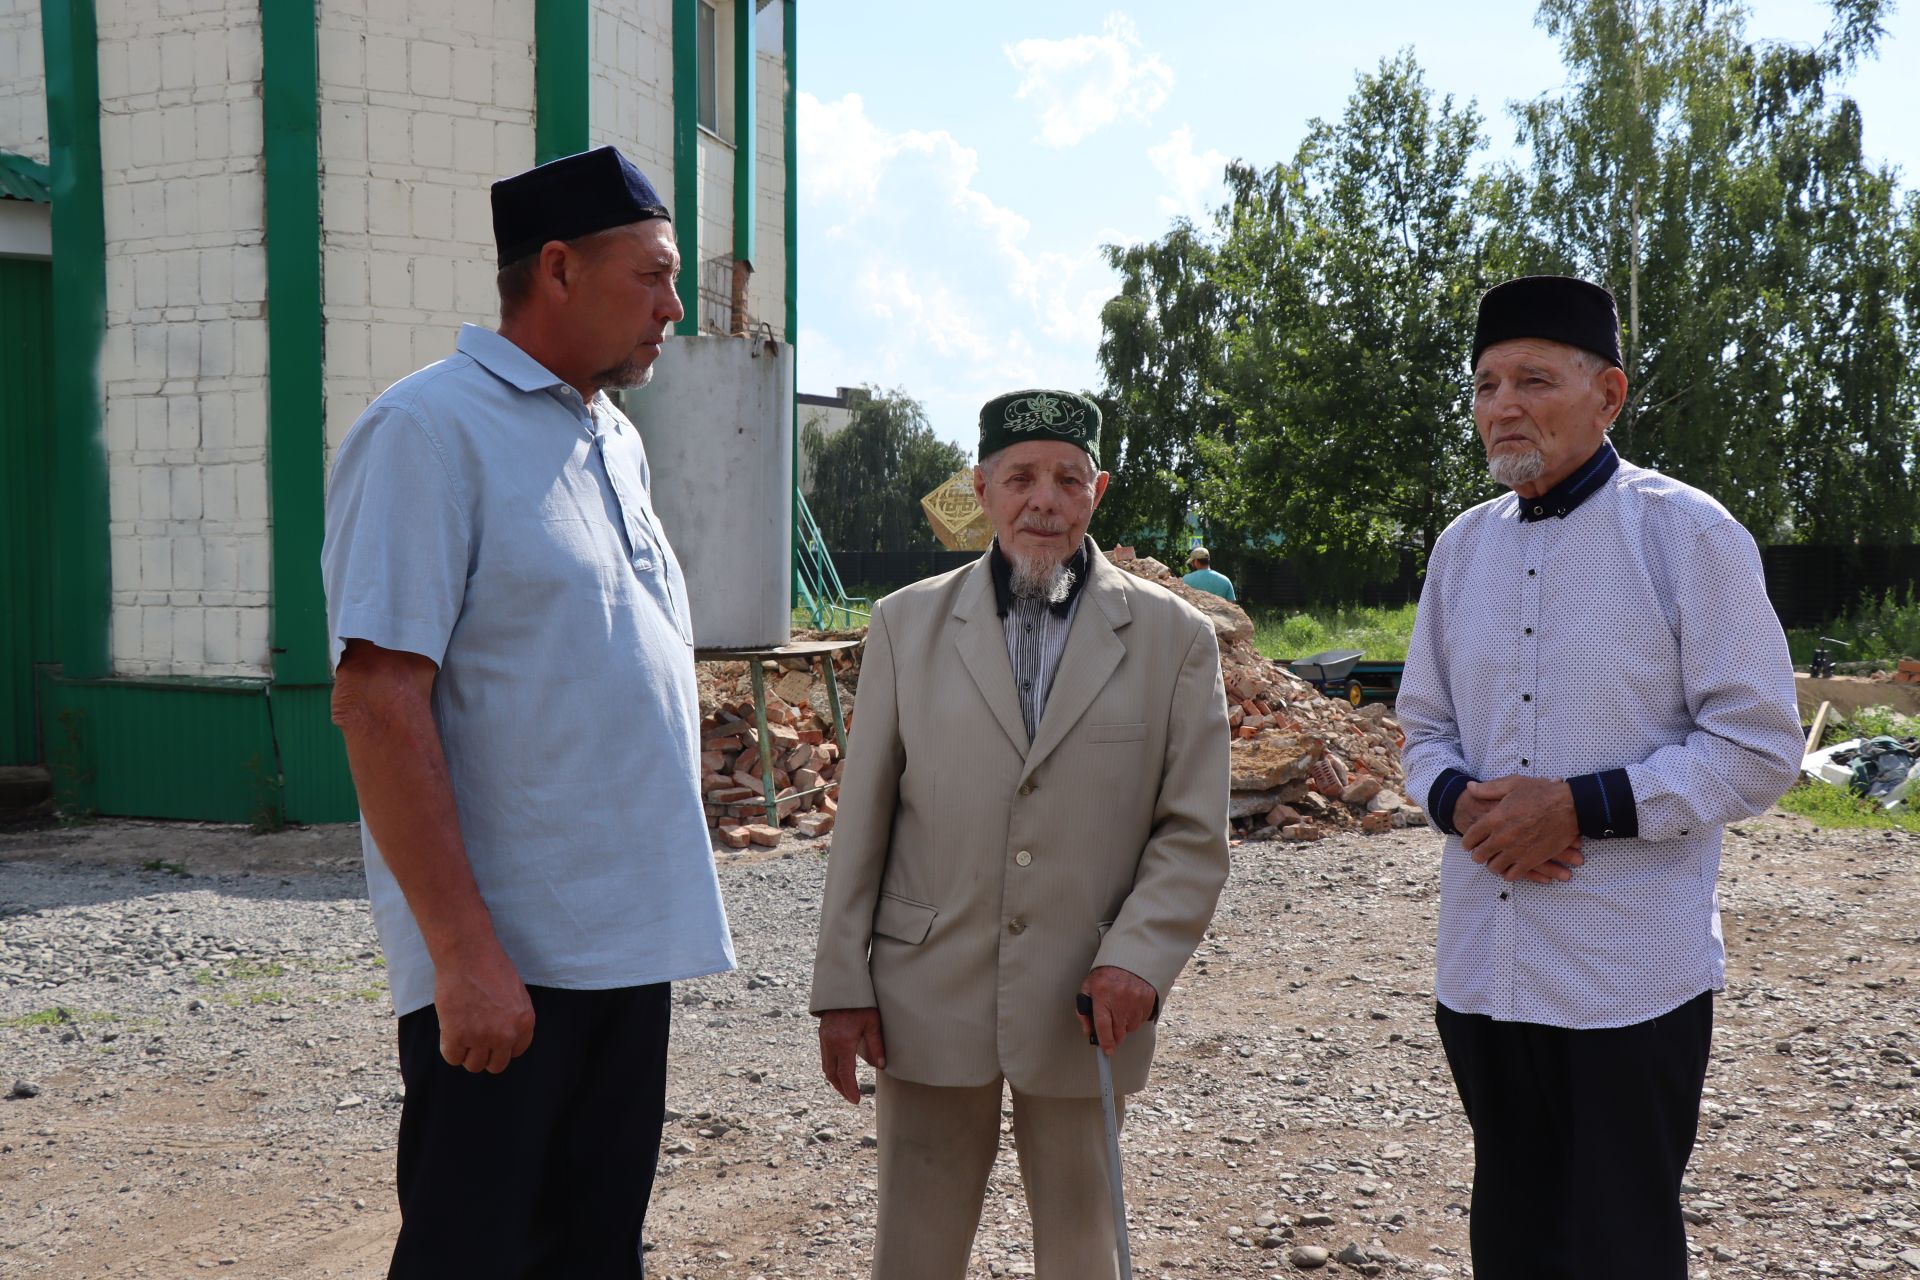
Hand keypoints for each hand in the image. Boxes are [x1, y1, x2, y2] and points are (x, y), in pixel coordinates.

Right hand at [433, 939, 534, 1073]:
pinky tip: (450, 1033)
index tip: (492, 1039)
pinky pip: (452, 1058)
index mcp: (524, 1022)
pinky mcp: (456, 1035)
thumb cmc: (490, 967)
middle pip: (496, 1065)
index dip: (502, 1046)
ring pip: (474, 1065)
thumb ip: (513, 1018)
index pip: (515, 1052)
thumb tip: (504, 1038)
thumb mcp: (516, 994)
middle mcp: (505, 1034)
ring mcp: (481, 1037)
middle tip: (475, 1039)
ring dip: (467, 1053)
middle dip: (486, 1054)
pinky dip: (450, 1049)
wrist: (468, 955)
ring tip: (462, 1033)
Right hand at [818, 1007, 885, 1104]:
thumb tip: (881, 1066)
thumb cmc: (862, 1004)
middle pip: (832, 1074)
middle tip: (852, 1098)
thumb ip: (876, 1045)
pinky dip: (832, 1068)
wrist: (843, 987)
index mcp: (843, 1042)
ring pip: (826, 1067)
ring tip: (847, 1088)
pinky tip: (841, 1070)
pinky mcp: (823, 1035)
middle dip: (841, 1088)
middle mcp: (830, 1043)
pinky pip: (825, 1057)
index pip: (845, 1073)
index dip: (850, 1089)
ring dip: (835, 1080)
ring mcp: (824, 1039)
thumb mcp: (873, 1023)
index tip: (856, 1100)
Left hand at [1077, 966, 1156, 1055]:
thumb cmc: (1106, 974)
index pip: (1103, 1026)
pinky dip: (1135, 1018)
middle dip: (1114, 1035)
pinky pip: (1141, 1020)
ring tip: (1121, 1009)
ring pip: (1130, 1028)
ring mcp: (1136, 1001)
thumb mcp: (1089, 987)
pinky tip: (1131, 1005)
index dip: (1105, 1042)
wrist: (1130, 958)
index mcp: (1102, 996)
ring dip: (1124, 1025)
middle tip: (1111, 1027)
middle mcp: (1120, 1000)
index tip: (1106, 1050)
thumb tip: (1088, 1031)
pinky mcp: (1147, 1002)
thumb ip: (1084, 1010)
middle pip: (1118, 1033)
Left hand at [1461, 776, 1582, 881]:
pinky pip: (1512, 875)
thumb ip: (1488, 789)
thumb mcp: (1513, 784)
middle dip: (1478, 854)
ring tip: (1495, 860)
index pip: (1471, 837)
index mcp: (1495, 818)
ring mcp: (1516, 851)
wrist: (1570, 807)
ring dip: (1493, 864)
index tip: (1469, 843)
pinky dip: (1509, 873)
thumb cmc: (1542, 793)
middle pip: (1479, 855)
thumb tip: (1470, 788)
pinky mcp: (1531, 861)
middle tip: (1480, 853)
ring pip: (1494, 867)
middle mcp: (1502, 837)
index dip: (1468, 842)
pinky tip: (1509, 868)